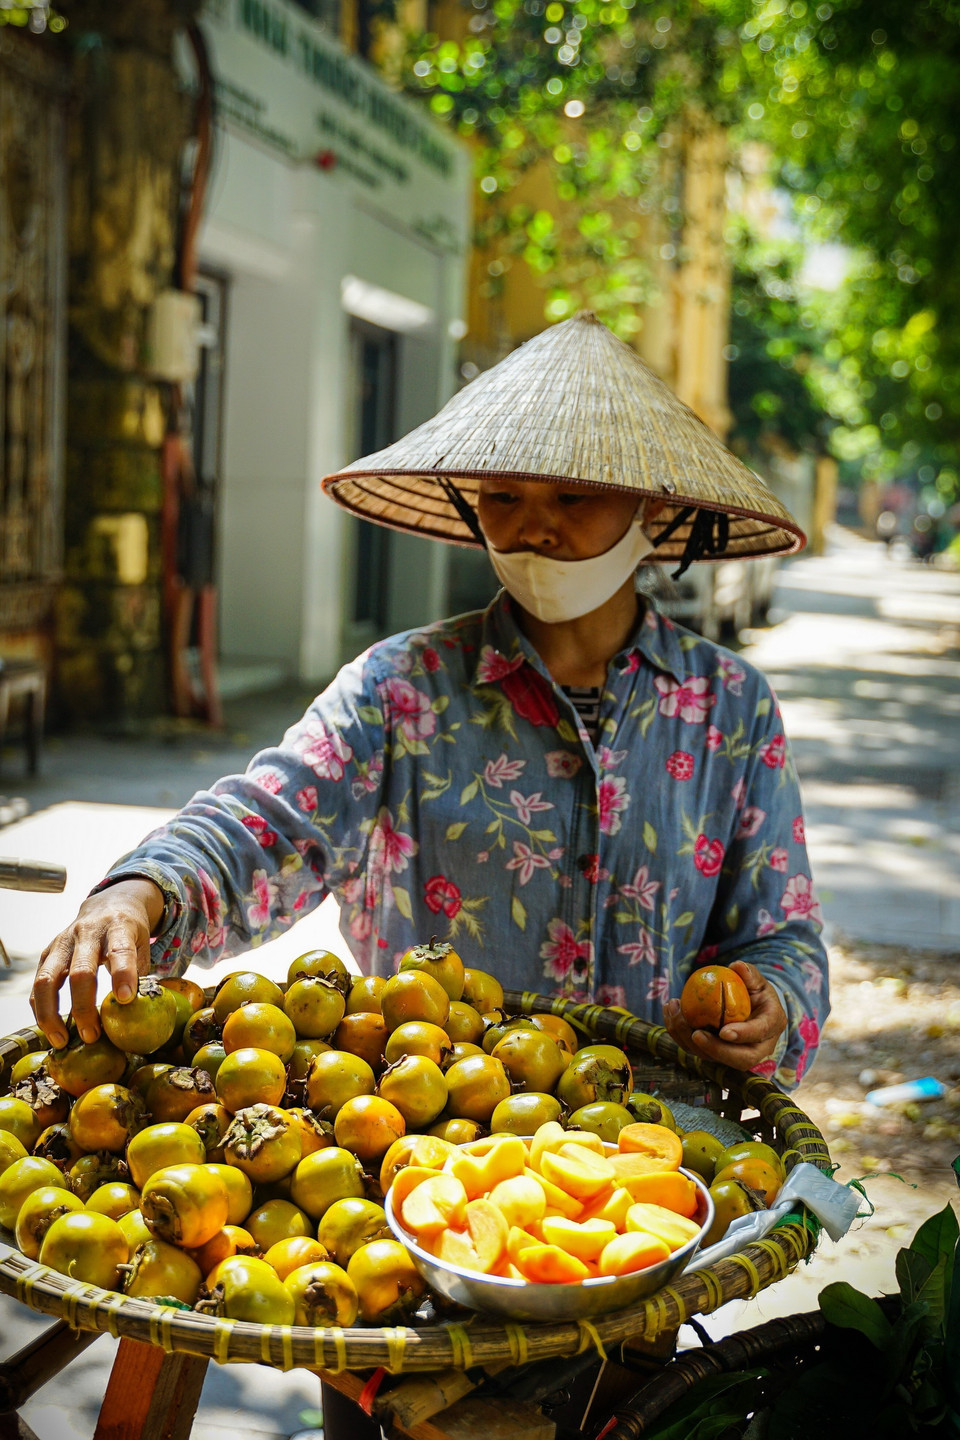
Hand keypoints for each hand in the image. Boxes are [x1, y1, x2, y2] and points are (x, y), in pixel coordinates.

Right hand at [31, 879, 165, 1048]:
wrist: (110, 903)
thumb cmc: (130, 932)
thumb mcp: (143, 944)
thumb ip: (140, 973)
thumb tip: (137, 1014)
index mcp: (119, 927)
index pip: (120, 951)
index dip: (123, 974)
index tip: (125, 1000)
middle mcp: (88, 932)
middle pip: (81, 971)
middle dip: (84, 1007)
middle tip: (92, 1036)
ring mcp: (63, 942)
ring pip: (48, 979)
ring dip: (52, 1014)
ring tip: (62, 1040)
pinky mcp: (48, 952)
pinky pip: (38, 983)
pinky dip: (40, 1008)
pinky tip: (50, 1028)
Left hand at [662, 961, 785, 1072]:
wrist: (751, 1008)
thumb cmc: (755, 991)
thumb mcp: (757, 981)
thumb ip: (750, 975)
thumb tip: (738, 966)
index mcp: (771, 1026)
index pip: (759, 1034)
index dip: (742, 1035)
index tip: (724, 1031)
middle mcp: (757, 1046)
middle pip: (739, 1059)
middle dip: (715, 1049)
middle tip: (696, 1034)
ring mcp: (735, 1054)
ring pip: (713, 1057)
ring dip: (689, 1039)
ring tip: (676, 1013)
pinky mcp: (715, 1054)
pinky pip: (696, 1049)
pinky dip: (679, 1034)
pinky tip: (670, 1013)